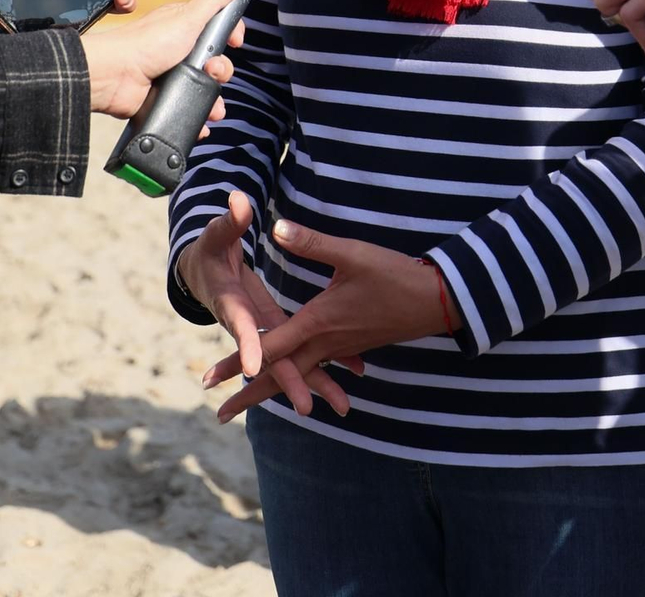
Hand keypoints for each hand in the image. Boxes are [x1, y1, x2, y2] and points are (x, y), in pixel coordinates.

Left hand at [80, 0, 245, 117]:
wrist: (116, 77)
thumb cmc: (145, 44)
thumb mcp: (187, 17)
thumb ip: (212, 0)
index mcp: (185, 26)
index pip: (217, 28)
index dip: (230, 35)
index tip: (235, 42)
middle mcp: (180, 48)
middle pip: (216, 59)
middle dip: (222, 68)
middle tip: (212, 69)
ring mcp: (173, 72)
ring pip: (206, 84)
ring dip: (214, 94)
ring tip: (209, 97)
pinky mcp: (167, 94)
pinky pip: (190, 102)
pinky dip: (200, 110)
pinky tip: (204, 117)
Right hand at [178, 192, 358, 421]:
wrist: (199, 273)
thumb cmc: (208, 250)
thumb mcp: (215, 234)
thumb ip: (229, 220)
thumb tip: (238, 199)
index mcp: (231, 302)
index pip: (240, 324)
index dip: (247, 344)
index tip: (254, 366)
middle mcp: (247, 323)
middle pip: (268, 356)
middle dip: (288, 380)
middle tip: (308, 407)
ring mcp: (264, 329)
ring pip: (288, 360)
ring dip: (312, 381)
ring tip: (343, 405)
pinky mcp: (277, 328)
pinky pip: (299, 350)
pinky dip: (321, 363)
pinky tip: (351, 372)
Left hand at [208, 218, 449, 423]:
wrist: (435, 302)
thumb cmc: (394, 276)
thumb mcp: (352, 254)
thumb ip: (313, 244)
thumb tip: (276, 228)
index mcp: (318, 323)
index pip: (269, 348)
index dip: (236, 361)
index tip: (208, 379)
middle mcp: (325, 342)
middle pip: (279, 375)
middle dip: (248, 396)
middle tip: (219, 415)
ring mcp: (340, 347)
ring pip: (299, 374)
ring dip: (273, 391)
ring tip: (248, 404)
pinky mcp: (352, 345)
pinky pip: (319, 367)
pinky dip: (302, 377)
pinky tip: (301, 380)